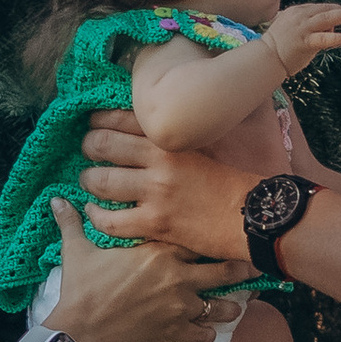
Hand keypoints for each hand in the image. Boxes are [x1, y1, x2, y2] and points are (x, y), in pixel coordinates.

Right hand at [44, 197, 232, 341]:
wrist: (81, 331)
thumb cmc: (80, 289)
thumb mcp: (77, 251)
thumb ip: (73, 223)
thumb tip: (57, 200)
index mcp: (158, 252)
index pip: (196, 238)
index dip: (210, 237)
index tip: (224, 233)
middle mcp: (177, 277)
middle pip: (221, 271)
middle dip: (238, 269)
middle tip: (251, 267)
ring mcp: (179, 306)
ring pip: (220, 306)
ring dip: (229, 307)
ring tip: (238, 307)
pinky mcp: (174, 332)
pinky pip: (202, 334)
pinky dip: (207, 334)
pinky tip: (208, 334)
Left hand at [78, 125, 257, 264]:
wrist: (253, 214)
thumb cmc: (231, 180)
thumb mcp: (204, 145)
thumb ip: (175, 137)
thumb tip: (149, 129)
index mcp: (172, 138)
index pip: (121, 118)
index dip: (99, 120)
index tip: (93, 124)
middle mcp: (159, 160)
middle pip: (103, 145)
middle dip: (88, 147)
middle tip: (88, 152)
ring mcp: (155, 192)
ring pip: (100, 182)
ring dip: (88, 181)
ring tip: (89, 182)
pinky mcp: (155, 223)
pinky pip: (111, 221)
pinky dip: (96, 217)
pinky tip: (95, 213)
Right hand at [262, 0, 340, 78]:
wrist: (265, 58)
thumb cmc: (276, 47)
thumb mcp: (286, 28)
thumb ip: (301, 25)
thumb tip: (318, 28)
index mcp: (295, 11)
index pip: (318, 8)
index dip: (332, 11)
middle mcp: (299, 16)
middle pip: (325, 9)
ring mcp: (302, 28)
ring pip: (327, 18)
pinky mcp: (305, 42)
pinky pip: (326, 38)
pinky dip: (339, 37)